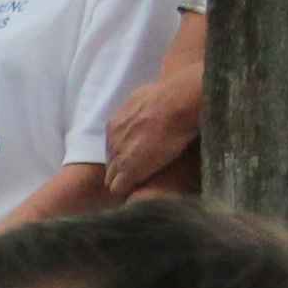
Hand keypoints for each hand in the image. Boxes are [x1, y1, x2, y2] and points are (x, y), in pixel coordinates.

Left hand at [101, 71, 201, 197]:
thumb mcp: (145, 97)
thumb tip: (148, 107)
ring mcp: (118, 157)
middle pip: (111, 162)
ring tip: (142, 183)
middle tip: (142, 172)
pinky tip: (140, 190)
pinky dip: (128, 190)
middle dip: (123, 168)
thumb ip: (140, 107)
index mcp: (115, 125)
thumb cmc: (169, 96)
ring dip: (125, 180)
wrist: (176, 105)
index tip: (140, 157)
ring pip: (112, 177)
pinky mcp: (127, 172)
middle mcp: (112, 141)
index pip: (114, 147)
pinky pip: (118, 188)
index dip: (126, 154)